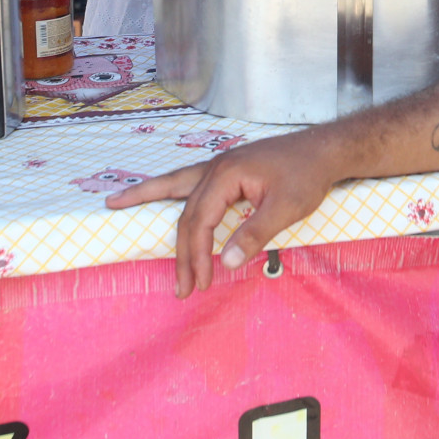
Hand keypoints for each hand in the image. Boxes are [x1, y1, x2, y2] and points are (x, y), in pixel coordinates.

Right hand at [106, 129, 343, 296]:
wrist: (324, 150)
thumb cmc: (307, 176)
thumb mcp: (285, 209)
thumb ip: (254, 234)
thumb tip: (225, 263)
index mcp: (226, 174)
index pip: (199, 221)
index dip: (197, 255)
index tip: (201, 283)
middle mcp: (215, 166)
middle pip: (186, 212)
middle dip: (181, 251)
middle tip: (181, 288)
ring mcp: (218, 165)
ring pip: (176, 185)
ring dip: (148, 197)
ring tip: (115, 203)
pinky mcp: (226, 169)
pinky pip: (189, 182)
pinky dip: (168, 188)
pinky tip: (158, 192)